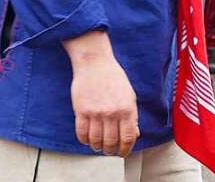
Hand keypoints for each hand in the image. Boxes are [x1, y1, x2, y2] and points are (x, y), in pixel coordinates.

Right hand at [63, 31, 138, 156]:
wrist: (94, 62)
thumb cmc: (113, 77)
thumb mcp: (129, 95)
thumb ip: (132, 116)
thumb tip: (133, 136)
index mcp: (127, 109)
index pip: (127, 139)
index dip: (125, 150)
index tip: (122, 152)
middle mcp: (111, 112)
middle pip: (111, 143)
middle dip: (110, 151)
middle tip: (109, 150)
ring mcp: (95, 112)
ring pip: (96, 141)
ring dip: (98, 147)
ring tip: (98, 145)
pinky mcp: (81, 110)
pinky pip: (82, 133)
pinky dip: (85, 140)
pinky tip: (88, 138)